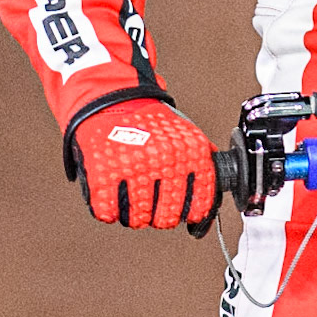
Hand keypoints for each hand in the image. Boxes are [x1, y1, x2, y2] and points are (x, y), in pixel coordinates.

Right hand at [71, 99, 217, 227]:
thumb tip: (212, 199)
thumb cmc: (151, 121)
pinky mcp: (104, 174)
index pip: (198, 204)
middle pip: (167, 217)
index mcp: (190, 152)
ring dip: (135, 215)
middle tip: (154, 204)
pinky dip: (110, 210)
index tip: (185, 213)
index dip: (191, 214)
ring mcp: (134, 168)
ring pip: (138, 218)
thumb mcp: (186, 135)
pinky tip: (115, 196)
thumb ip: (202, 163)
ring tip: (133, 198)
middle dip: (160, 216)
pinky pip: (109, 212)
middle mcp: (165, 160)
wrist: (114, 98)